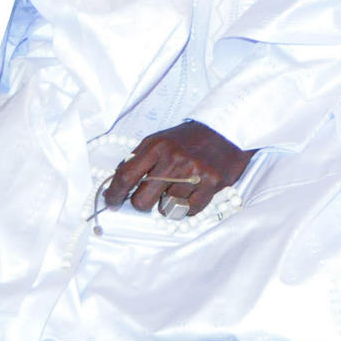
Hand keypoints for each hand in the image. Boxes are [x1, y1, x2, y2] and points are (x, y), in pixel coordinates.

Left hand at [103, 120, 255, 216]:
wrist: (228, 130)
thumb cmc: (190, 138)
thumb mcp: (159, 140)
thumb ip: (138, 159)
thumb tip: (116, 183)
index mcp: (157, 147)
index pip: (125, 177)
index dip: (113, 194)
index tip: (112, 202)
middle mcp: (174, 159)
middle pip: (142, 201)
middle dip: (143, 203)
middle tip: (152, 196)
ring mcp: (194, 172)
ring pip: (167, 207)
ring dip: (170, 201)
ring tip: (181, 186)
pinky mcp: (212, 183)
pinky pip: (189, 210)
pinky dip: (188, 206)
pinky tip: (193, 191)